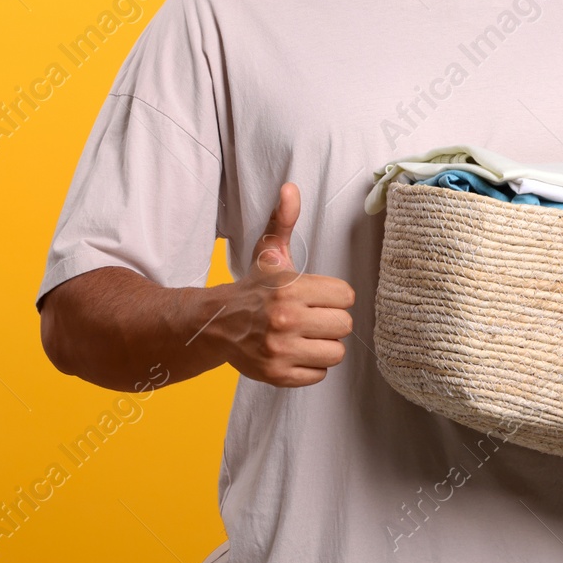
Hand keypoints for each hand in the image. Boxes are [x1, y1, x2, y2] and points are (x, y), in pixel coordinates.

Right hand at [207, 182, 355, 386]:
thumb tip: (290, 188)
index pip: (346, 296)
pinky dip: (311, 366)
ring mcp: (281, 350)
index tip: (318, 295)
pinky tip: (296, 352)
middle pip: (344, 325)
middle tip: (312, 316)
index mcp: (290, 288)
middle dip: (330, 320)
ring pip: (336, 352)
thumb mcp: (269, 252)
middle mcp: (285, 320)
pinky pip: (320, 374)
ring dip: (324, 345)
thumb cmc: (254, 288)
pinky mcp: (278, 374)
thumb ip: (284, 220)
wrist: (216, 323)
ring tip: (306, 335)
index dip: (335, 295)